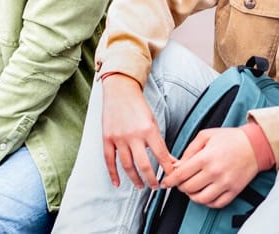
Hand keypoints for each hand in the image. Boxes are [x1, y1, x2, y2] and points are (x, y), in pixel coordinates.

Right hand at [101, 73, 175, 188]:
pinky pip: (109, 160)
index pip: (161, 156)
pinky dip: (113, 174)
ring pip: (127, 166)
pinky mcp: (107, 138)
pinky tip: (117, 183)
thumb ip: (158, 142)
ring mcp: (118, 137)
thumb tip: (168, 161)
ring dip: (135, 179)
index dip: (168, 170)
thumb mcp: (153, 122)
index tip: (172, 179)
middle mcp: (133, 135)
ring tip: (141, 186)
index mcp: (149, 130)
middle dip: (152, 180)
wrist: (119, 91)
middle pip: (144, 165)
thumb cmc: (138, 106)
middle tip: (156, 187)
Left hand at [161, 127, 257, 207]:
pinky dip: (207, 202)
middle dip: (180, 186)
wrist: (255, 145)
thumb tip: (178, 164)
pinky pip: (217, 204)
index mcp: (205, 158)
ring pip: (201, 199)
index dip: (170, 180)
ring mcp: (225, 183)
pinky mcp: (235, 190)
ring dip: (192, 196)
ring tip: (191, 189)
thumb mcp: (205, 136)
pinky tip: (204, 194)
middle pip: (189, 188)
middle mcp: (215, 173)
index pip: (181, 175)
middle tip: (179, 182)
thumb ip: (189, 150)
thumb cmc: (230, 138)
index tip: (165, 182)